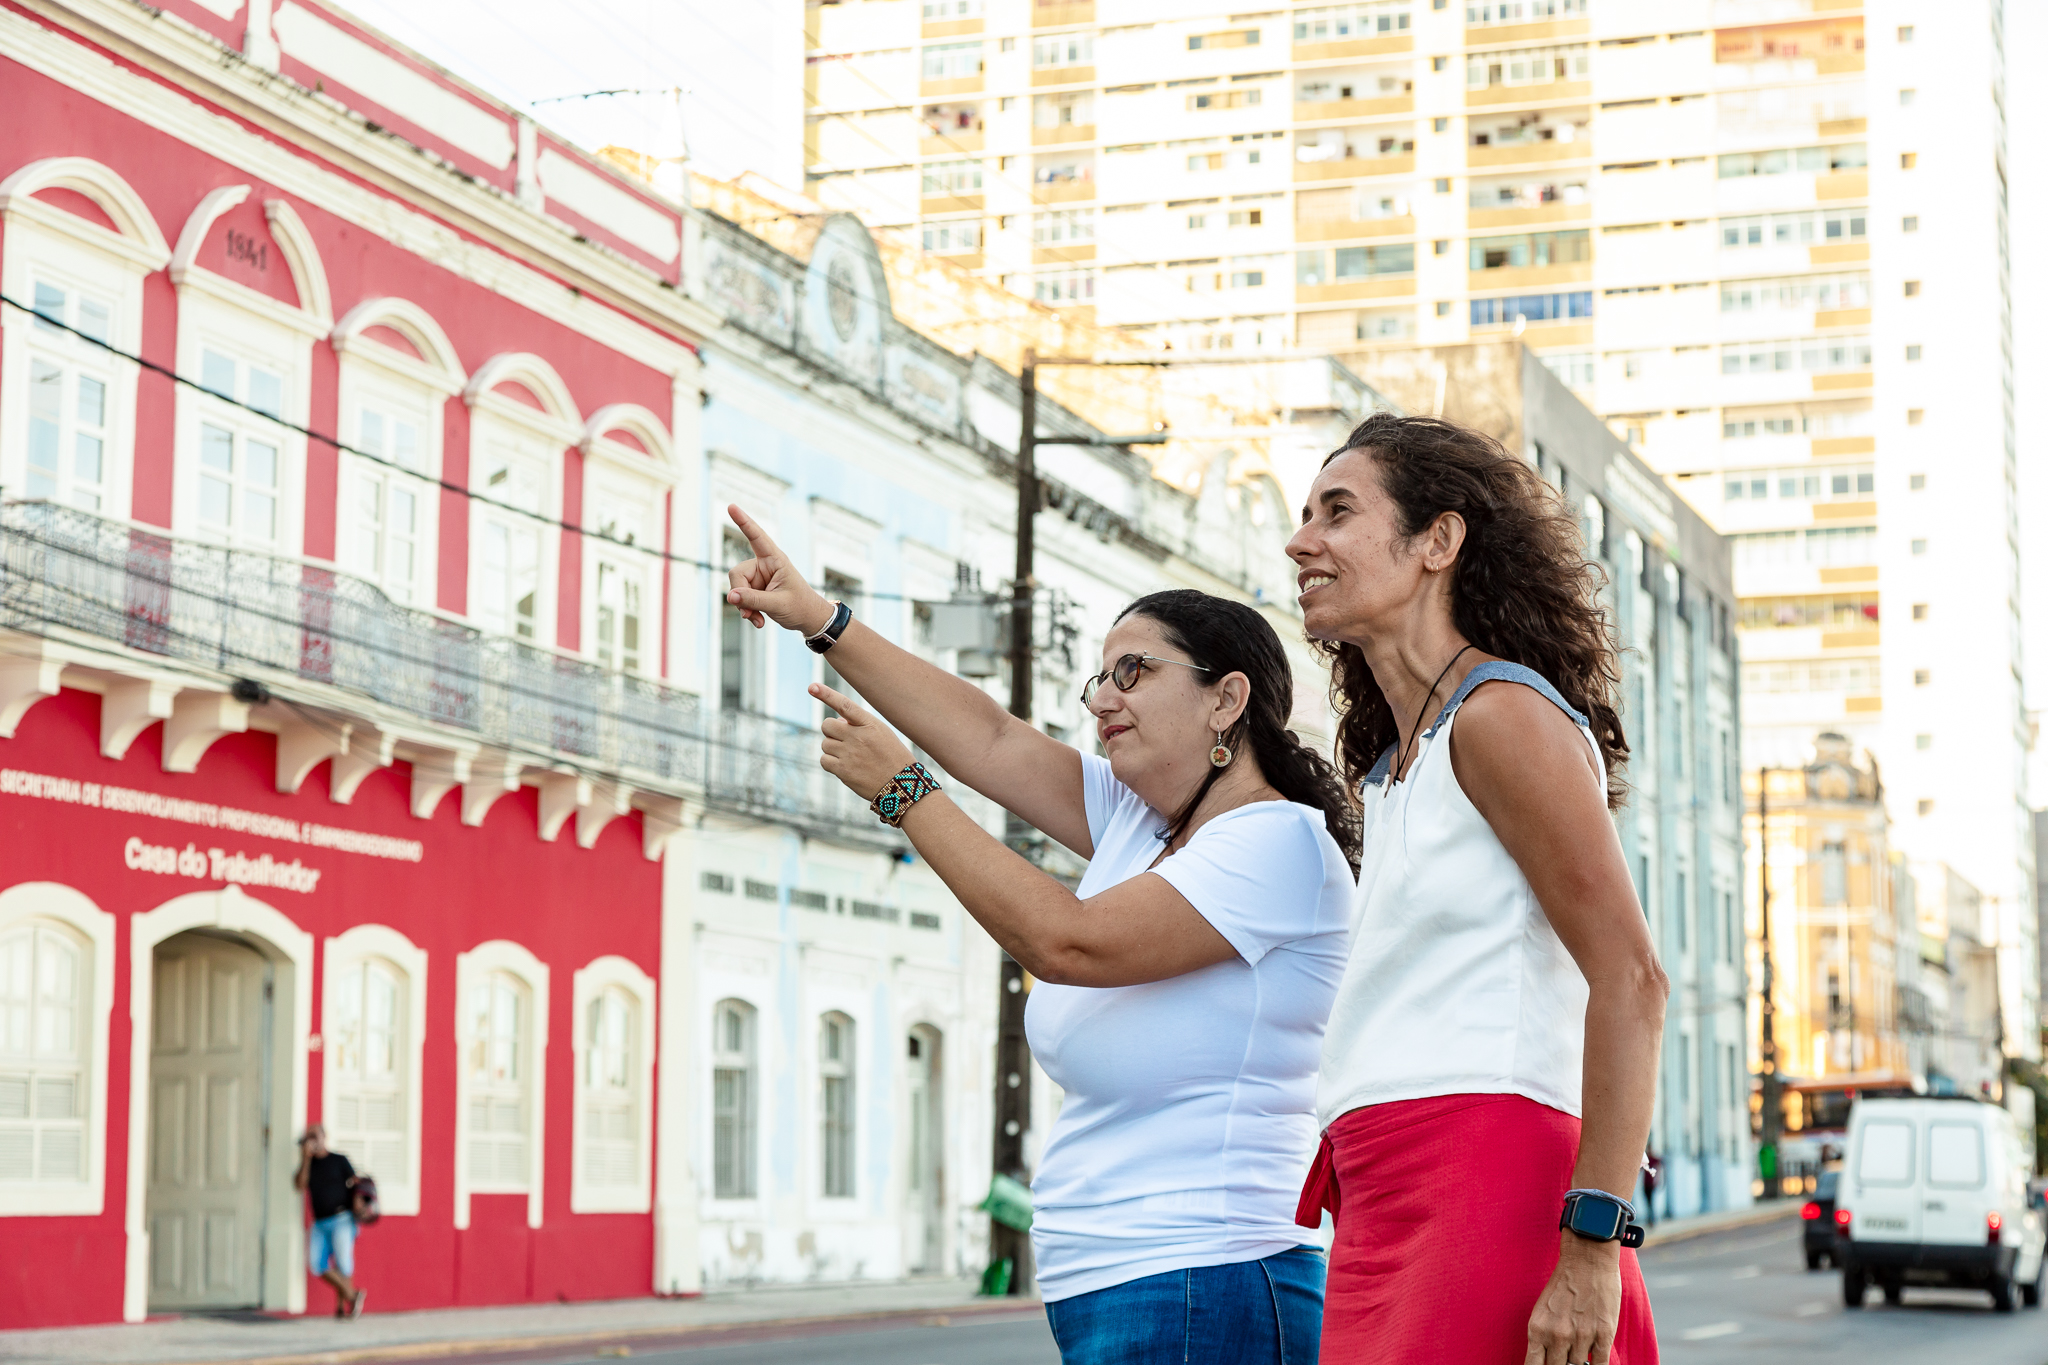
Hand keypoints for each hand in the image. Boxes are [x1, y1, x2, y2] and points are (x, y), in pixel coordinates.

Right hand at [725, 504, 834, 635]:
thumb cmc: (800, 606)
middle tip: (749, 612)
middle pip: (737, 574)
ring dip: (743, 606)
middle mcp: (764, 565)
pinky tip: (758, 621)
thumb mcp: (778, 604)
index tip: (732, 507)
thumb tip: (730, 596)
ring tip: (757, 619)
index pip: (757, 537)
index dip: (744, 522)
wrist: (809, 619)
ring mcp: (758, 578)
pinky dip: (746, 610)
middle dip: (739, 594)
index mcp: (775, 560)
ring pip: (736, 588)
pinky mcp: (755, 589)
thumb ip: (753, 600)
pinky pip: (740, 598)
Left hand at [813, 683, 916, 802]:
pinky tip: (844, 766)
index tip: (812, 687)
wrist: (901, 786)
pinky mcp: (843, 770)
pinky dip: (830, 763)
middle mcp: (858, 736)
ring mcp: (849, 753)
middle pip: (827, 725)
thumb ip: (859, 725)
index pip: (844, 705)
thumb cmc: (892, 757)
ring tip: (850, 757)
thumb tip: (836, 723)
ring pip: (825, 744)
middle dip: (831, 732)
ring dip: (833, 749)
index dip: (826, 695)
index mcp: (870, 724)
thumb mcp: (881, 734)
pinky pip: (824, 761)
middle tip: (843, 740)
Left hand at [1524, 1233, 1621, 1364]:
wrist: (1587, 1260)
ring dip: (1579, 1364)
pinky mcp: (1603, 1334)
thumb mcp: (1542, 1311)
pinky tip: (1594, 1362)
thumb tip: (1546, 1361)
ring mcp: (1581, 1336)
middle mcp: (1557, 1335)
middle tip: (1564, 1359)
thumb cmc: (1563, 1285)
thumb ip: (1543, 1338)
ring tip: (1579, 1352)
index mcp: (1537, 1329)